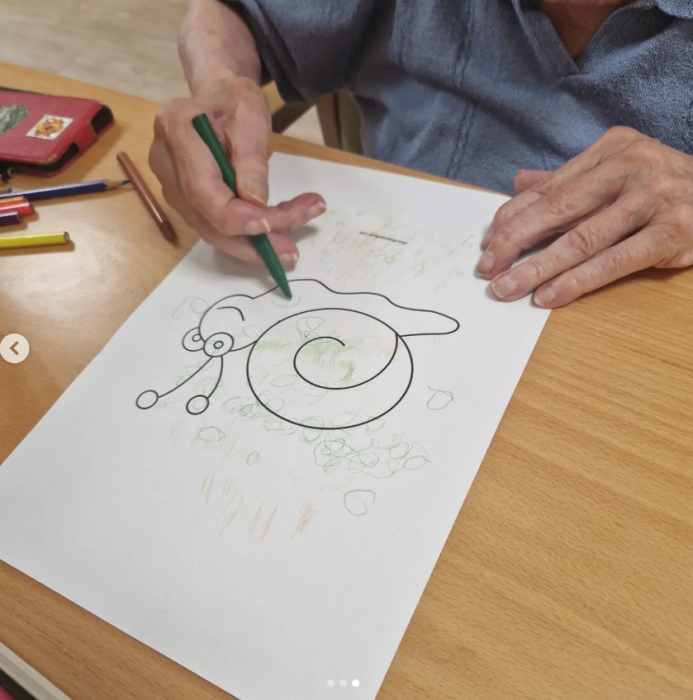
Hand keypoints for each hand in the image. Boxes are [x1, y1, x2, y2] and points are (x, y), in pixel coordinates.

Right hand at [150, 76, 325, 265]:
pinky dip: (246, 235)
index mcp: (177, 131)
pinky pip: (214, 226)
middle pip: (207, 219)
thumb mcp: (251, 115)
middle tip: (291, 252)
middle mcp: (165, 163)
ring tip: (290, 245)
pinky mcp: (184, 200)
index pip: (202, 191)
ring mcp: (170, 186)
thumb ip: (251, 158)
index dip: (236, 217)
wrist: (215, 97)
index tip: (271, 225)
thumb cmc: (233, 100)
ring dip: (254, 243)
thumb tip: (255, 202)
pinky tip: (275, 231)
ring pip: (212, 230)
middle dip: (253, 241)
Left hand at [476, 127, 692, 306]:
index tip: (487, 244)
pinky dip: (577, 282)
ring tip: (507, 289)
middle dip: (514, 242)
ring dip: (537, 268)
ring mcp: (654, 198)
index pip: (548, 188)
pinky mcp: (673, 232)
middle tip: (486, 269)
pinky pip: (613, 262)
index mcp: (612, 150)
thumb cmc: (668, 187)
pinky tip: (549, 297)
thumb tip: (519, 183)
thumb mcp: (622, 170)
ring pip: (581, 239)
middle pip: (557, 209)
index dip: (512, 218)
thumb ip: (571, 180)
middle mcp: (631, 167)